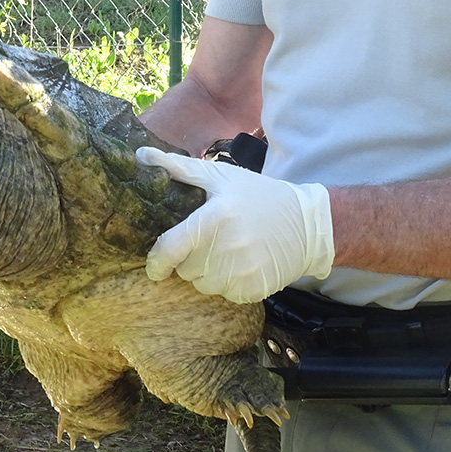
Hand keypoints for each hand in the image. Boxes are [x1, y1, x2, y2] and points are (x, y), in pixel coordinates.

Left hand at [135, 146, 334, 302]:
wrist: (308, 224)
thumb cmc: (259, 197)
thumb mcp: (222, 176)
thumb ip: (180, 169)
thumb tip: (142, 156)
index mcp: (215, 218)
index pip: (170, 249)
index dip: (156, 262)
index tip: (154, 267)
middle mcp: (227, 248)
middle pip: (186, 269)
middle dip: (190, 258)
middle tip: (210, 241)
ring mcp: (242, 273)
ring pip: (203, 284)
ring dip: (208, 272)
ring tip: (227, 251)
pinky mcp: (253, 290)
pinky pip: (224, 294)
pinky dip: (227, 283)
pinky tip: (241, 264)